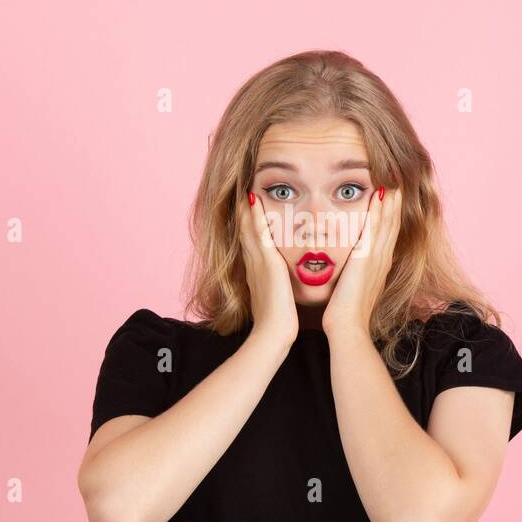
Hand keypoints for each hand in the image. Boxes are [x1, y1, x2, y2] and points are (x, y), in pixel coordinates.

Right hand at [239, 190, 297, 347]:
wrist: (273, 334)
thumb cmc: (278, 322)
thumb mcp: (275, 300)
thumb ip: (276, 288)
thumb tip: (280, 285)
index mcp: (256, 271)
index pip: (251, 240)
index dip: (248, 222)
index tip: (249, 205)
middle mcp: (253, 263)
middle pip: (244, 230)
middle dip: (242, 210)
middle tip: (240, 189)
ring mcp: (257, 262)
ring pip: (247, 228)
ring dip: (245, 207)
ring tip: (243, 187)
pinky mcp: (265, 263)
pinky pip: (258, 234)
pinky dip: (254, 217)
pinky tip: (253, 200)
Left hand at [322, 186, 401, 337]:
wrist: (348, 328)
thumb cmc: (345, 314)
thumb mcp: (352, 289)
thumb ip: (353, 276)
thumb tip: (349, 270)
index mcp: (379, 265)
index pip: (388, 232)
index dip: (391, 212)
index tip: (392, 193)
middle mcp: (382, 258)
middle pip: (392, 222)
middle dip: (395, 200)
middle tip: (399, 177)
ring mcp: (377, 257)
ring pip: (388, 221)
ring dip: (391, 198)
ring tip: (394, 177)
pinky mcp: (367, 258)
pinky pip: (376, 227)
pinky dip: (380, 209)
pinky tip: (380, 192)